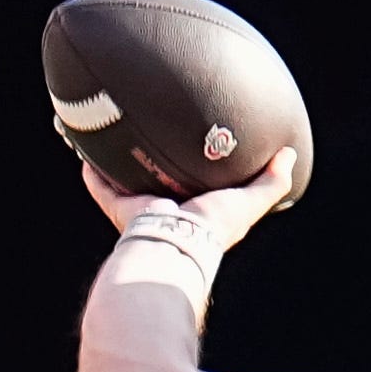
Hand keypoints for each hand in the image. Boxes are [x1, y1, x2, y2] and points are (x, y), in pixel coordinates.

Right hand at [78, 145, 298, 255]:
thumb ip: (270, 183)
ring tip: (109, 129)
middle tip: (149, 132)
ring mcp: (139, 206)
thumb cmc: (212, 229)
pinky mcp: (119, 204)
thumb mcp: (247, 203)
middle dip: (151, 160)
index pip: (193, 185)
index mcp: (193, 208)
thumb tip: (288, 154)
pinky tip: (82, 143)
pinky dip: (90, 166)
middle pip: (155, 179)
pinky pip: (99, 182)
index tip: (192, 145)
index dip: (193, 168)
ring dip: (115, 158)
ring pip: (123, 178)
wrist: (177, 242)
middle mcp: (164, 208)